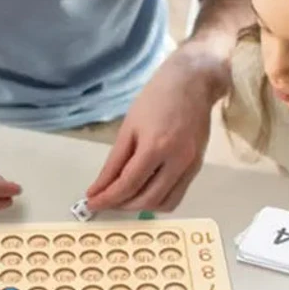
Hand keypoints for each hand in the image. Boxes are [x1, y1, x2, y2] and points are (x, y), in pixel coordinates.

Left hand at [86, 47, 223, 212]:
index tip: (91, 203)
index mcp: (155, 146)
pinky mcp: (197, 167)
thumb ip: (114, 162)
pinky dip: (158, 200)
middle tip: (105, 201)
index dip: (107, 198)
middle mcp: (176, 161)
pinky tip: (144, 192)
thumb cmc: (156, 99)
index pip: (128, 184)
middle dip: (122, 205)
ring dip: (141, 206)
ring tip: (123, 198)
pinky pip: (177, 195)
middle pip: (146, 198)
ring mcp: (190, 166)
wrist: (193, 83)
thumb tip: (100, 187)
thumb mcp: (129, 127)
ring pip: (164, 203)